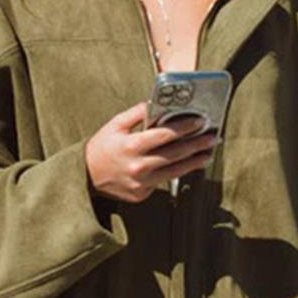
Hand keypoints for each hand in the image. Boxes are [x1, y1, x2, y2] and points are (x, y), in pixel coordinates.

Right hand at [85, 102, 217, 203]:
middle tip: (213, 137)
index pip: (165, 135)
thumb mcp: (114, 125)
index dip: (185, 127)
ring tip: (207, 153)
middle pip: (175, 154)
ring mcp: (141, 183)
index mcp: (131, 146)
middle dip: (197, 144)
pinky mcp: (142, 194)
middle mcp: (138, 167)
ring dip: (194, 162)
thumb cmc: (101, 147)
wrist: (85, 177)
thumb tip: (157, 103)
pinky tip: (187, 164)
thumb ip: (136, 113)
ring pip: (175, 172)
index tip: (200, 121)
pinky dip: (175, 172)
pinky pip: (163, 182)